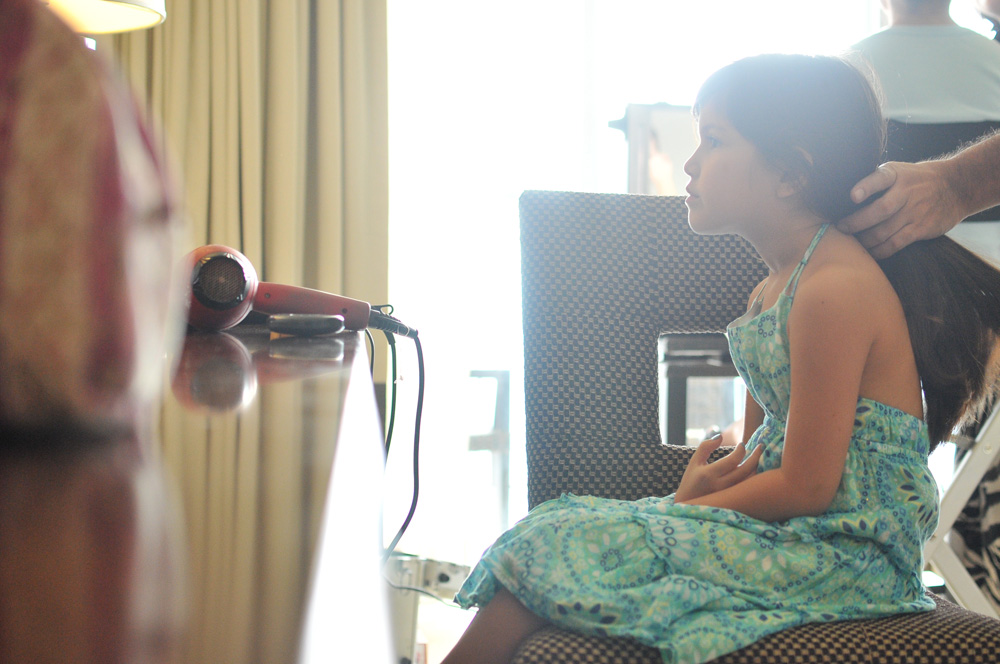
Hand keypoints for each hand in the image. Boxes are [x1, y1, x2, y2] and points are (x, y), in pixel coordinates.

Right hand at [673, 435, 762, 503]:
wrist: (689, 505)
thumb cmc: (691, 481)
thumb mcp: (694, 462)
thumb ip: (705, 447)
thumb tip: (720, 436)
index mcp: (709, 474)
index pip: (732, 460)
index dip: (741, 450)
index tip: (742, 444)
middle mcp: (720, 486)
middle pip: (745, 470)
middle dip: (756, 456)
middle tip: (761, 446)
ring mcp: (727, 495)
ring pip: (749, 480)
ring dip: (757, 466)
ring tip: (760, 456)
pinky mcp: (733, 501)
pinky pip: (747, 487)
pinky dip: (754, 477)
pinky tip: (756, 469)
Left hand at [837, 161, 962, 258]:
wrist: (956, 187)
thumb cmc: (916, 180)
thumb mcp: (899, 171)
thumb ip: (876, 181)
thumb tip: (841, 196)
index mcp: (896, 174)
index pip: (880, 178)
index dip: (866, 187)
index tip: (852, 196)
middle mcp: (906, 192)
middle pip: (879, 210)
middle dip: (856, 223)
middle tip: (840, 228)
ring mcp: (914, 211)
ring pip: (883, 231)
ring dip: (863, 240)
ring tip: (851, 243)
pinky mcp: (920, 228)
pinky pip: (894, 244)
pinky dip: (879, 251)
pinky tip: (869, 252)